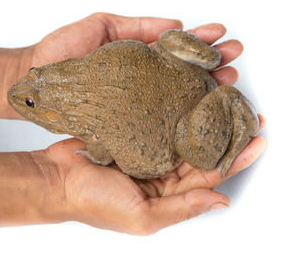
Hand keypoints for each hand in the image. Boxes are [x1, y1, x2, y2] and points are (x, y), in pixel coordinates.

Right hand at [38, 14, 265, 233]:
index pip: (209, 176)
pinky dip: (175, 111)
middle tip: (246, 113)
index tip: (257, 139)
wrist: (56, 178)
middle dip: (225, 135)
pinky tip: (188, 97)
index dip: (235, 159)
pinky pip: (160, 122)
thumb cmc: (93, 201)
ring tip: (223, 99)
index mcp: (167, 195)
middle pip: (201, 152)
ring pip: (183, 134)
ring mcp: (147, 152)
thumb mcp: (141, 216)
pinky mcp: (134, 134)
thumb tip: (220, 201)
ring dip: (204, 119)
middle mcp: (161, 173)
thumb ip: (181, 209)